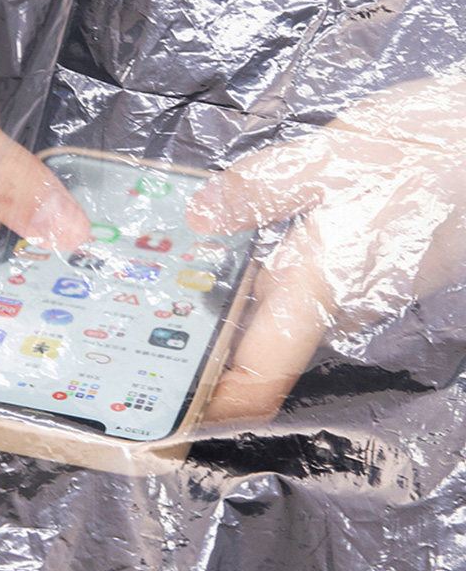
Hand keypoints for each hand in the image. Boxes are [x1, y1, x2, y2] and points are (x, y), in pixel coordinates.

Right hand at [0, 63, 89, 355]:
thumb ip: (8, 183)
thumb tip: (66, 233)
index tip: (17, 405)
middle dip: (28, 354)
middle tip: (90, 370)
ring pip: (2, 300)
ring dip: (46, 313)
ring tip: (104, 328)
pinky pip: (17, 259)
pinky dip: (49, 266)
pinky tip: (91, 265)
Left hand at [187, 72, 465, 422]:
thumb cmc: (434, 150)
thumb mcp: (333, 157)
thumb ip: (259, 191)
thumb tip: (198, 216)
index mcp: (318, 289)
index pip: (257, 377)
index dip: (213, 407)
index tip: (169, 420)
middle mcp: (332, 305)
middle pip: (254, 353)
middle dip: (200, 352)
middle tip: (137, 339)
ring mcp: (349, 292)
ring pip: (273, 322)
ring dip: (223, 317)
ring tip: (162, 297)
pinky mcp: (360, 272)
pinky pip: (295, 296)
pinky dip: (254, 288)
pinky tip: (221, 256)